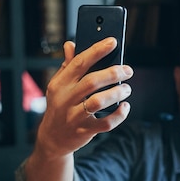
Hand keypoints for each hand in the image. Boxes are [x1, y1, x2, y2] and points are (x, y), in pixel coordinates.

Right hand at [35, 37, 133, 158]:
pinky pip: (105, 123)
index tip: (112, 42)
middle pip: (92, 81)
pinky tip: (125, 107)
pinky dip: (119, 115)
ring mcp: (74, 116)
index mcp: (60, 84)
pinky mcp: (84, 131)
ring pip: (98, 102)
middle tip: (127, 70)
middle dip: (113, 73)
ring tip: (127, 89)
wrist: (52, 138)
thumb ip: (67, 66)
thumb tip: (71, 44)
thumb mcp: (58, 86)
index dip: (97, 50)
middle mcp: (66, 99)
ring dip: (116, 93)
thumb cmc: (60, 107)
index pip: (79, 62)